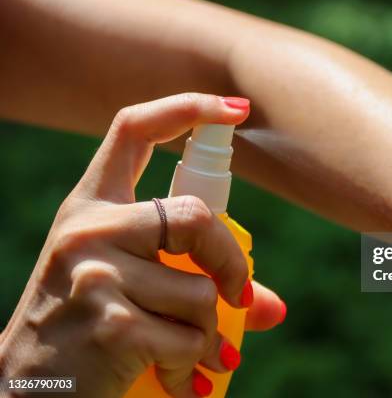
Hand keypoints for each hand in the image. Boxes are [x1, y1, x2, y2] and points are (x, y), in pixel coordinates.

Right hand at [0, 94, 285, 397]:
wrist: (30, 388)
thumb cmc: (89, 325)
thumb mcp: (131, 286)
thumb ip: (198, 282)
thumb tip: (274, 309)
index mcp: (93, 204)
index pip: (134, 129)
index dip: (189, 108)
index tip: (237, 109)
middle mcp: (89, 228)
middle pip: (194, 218)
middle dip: (230, 262)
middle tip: (238, 294)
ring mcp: (94, 273)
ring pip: (198, 292)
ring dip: (206, 333)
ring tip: (190, 353)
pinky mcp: (110, 323)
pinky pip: (187, 339)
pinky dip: (192, 366)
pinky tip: (178, 379)